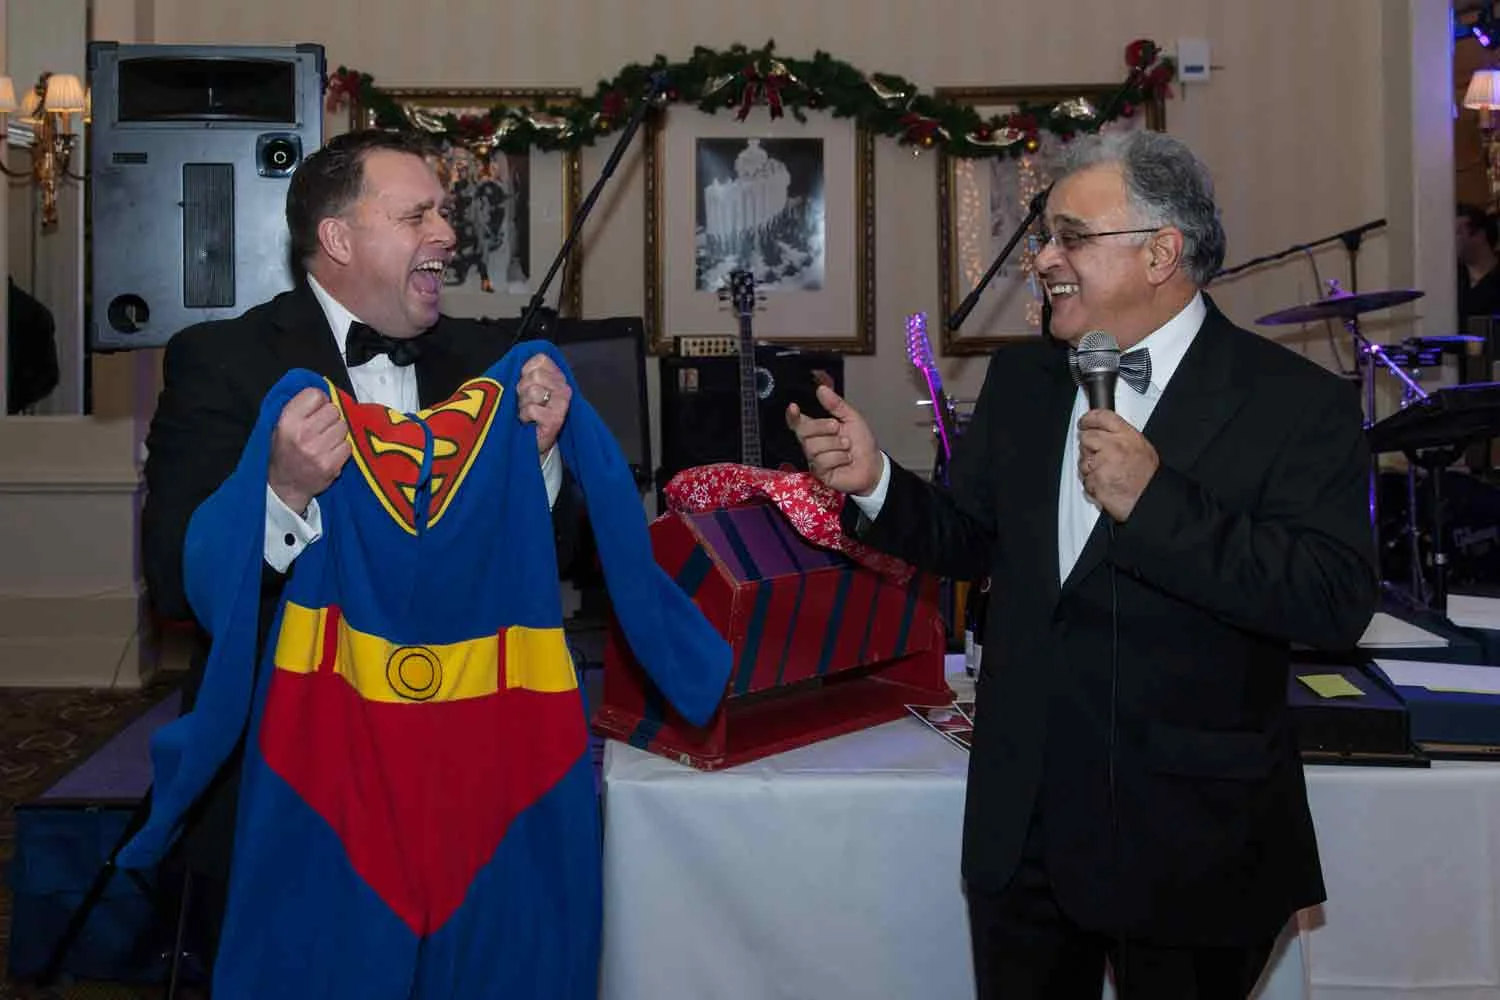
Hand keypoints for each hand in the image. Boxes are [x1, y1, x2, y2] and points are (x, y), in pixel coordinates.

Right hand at [268, 387, 350, 514]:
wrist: (284, 485)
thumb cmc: (285, 451)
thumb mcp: (282, 425)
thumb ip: (300, 407)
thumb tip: (325, 390)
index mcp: (287, 420)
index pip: (316, 394)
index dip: (320, 400)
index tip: (317, 408)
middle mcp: (302, 434)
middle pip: (334, 410)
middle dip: (330, 417)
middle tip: (322, 427)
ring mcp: (317, 451)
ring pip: (343, 427)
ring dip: (338, 433)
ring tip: (326, 441)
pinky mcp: (330, 465)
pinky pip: (348, 446)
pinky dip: (342, 449)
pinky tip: (331, 453)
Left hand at [517, 354, 569, 453]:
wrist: (534, 441)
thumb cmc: (528, 411)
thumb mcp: (527, 385)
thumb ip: (527, 371)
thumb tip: (517, 361)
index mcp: (557, 375)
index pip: (540, 359)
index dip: (526, 371)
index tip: (526, 384)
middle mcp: (564, 387)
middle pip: (535, 375)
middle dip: (523, 389)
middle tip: (526, 401)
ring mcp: (562, 403)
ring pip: (533, 392)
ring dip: (523, 404)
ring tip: (527, 411)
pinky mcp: (556, 419)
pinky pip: (531, 409)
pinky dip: (524, 416)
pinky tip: (529, 421)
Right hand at [785, 384, 882, 495]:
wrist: (873, 465)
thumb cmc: (861, 443)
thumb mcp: (852, 418)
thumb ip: (836, 405)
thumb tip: (821, 389)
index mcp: (817, 429)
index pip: (797, 422)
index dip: (792, 415)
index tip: (794, 407)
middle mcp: (812, 443)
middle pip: (803, 432)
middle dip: (822, 427)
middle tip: (838, 428)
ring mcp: (814, 459)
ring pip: (814, 447)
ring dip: (836, 445)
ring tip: (847, 448)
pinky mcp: (820, 473)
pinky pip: (823, 461)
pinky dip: (839, 458)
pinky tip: (846, 460)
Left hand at [1078, 409, 1158, 520]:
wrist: (1149, 499)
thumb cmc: (1147, 477)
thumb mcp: (1141, 448)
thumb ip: (1121, 438)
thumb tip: (1105, 434)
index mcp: (1127, 436)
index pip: (1102, 417)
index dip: (1089, 419)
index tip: (1084, 423)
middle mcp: (1113, 446)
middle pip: (1086, 438)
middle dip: (1088, 448)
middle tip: (1099, 458)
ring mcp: (1102, 463)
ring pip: (1083, 461)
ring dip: (1090, 469)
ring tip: (1108, 476)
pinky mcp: (1095, 480)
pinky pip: (1086, 480)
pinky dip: (1093, 485)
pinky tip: (1106, 485)